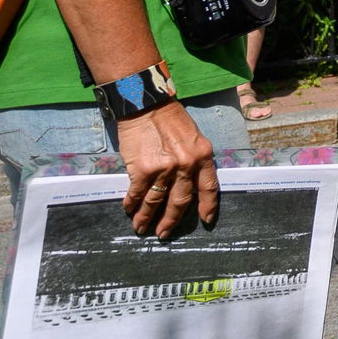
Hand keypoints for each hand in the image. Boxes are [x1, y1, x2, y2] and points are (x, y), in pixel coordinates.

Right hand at [119, 101, 218, 238]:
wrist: (147, 105)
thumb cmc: (170, 119)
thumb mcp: (193, 137)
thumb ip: (194, 160)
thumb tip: (187, 184)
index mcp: (203, 156)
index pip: (209, 187)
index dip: (207, 206)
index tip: (206, 220)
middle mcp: (186, 165)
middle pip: (181, 201)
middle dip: (171, 220)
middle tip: (164, 233)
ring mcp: (164, 168)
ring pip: (156, 201)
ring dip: (147, 217)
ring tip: (141, 228)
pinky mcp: (143, 169)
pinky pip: (137, 193)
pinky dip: (132, 204)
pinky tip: (128, 210)